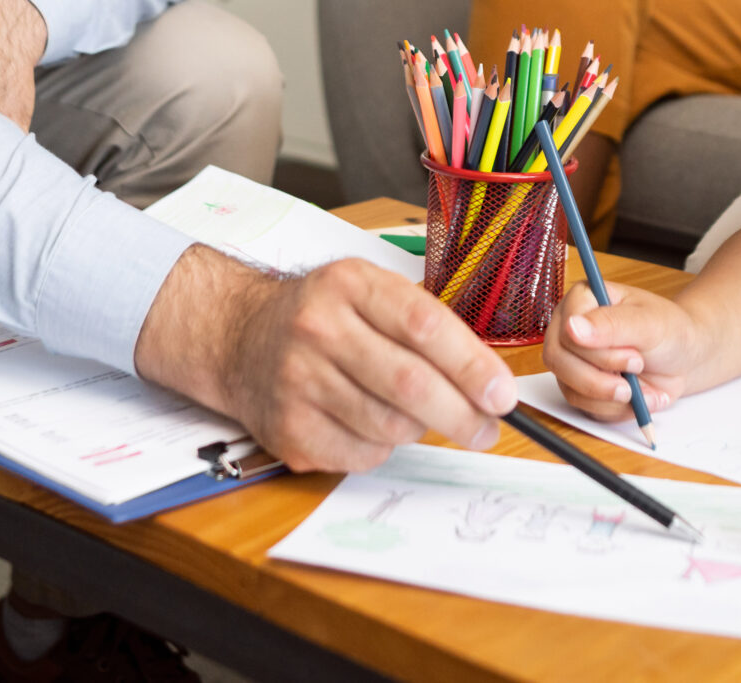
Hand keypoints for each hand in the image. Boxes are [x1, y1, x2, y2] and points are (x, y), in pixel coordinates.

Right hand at [134, 245, 515, 471]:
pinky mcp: (288, 429)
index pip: (423, 325)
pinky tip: (370, 425)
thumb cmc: (322, 316)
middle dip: (462, 414)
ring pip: (389, 426)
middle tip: (487, 428)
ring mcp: (298, 382)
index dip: (471, 365)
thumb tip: (488, 385)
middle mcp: (318, 329)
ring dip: (419, 429)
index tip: (503, 394)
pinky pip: (360, 455)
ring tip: (417, 416)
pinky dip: (381, 449)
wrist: (238, 338)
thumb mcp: (368, 292)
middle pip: (409, 385)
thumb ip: (424, 325)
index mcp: (348, 285)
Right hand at [541, 281, 704, 419]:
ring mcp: (573, 359)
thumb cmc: (668, 331)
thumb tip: (572, 327)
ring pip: (570, 388)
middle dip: (601, 377)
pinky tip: (638, 396)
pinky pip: (584, 407)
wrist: (683, 358)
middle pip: (559, 360)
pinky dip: (615, 408)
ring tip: (642, 388)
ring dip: (611, 396)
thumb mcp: (649, 323)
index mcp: (584, 299)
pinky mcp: (580, 387)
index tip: (633, 357)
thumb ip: (612, 324)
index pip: (566, 330)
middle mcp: (570, 328)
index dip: (597, 352)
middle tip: (637, 372)